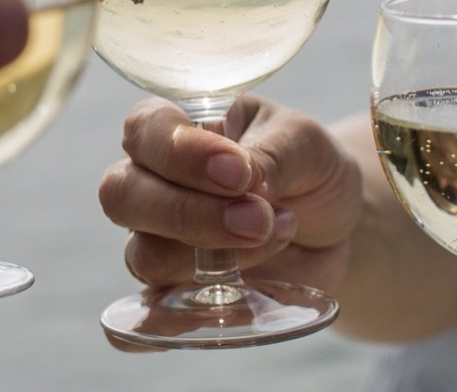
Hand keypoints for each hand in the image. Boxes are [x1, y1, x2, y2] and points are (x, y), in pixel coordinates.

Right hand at [99, 95, 361, 299]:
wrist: (333, 223)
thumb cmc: (307, 167)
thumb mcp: (303, 144)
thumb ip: (272, 155)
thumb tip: (246, 180)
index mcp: (172, 128)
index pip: (144, 131)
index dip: (182, 153)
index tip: (241, 173)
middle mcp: (150, 184)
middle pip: (123, 197)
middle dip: (190, 213)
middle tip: (258, 220)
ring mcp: (156, 243)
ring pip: (147, 257)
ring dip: (214, 258)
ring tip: (279, 237)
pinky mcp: (176, 296)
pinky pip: (146, 322)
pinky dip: (163, 328)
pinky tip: (204, 317)